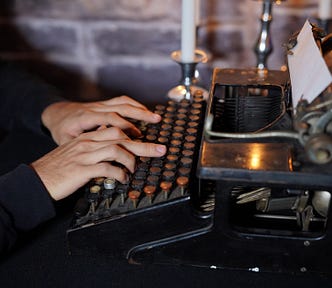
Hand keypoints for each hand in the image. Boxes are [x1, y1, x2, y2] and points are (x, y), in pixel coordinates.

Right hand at [30, 127, 165, 200]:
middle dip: (144, 144)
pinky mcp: (82, 169)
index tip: (148, 140)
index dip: (134, 135)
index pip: (116, 130)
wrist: (37, 179)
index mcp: (88, 137)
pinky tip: (122, 179)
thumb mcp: (78, 154)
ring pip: (117, 149)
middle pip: (122, 137)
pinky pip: (107, 168)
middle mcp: (88, 142)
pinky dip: (119, 174)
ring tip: (134, 169)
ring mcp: (85, 155)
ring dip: (131, 160)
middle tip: (161, 150)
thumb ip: (95, 151)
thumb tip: (115, 155)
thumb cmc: (59, 169)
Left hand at [41, 95, 161, 144]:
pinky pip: (121, 101)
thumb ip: (83, 144)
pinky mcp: (104, 104)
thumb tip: (104, 148)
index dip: (124, 126)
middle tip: (156, 120)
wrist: (56, 114)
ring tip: (155, 116)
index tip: (136, 136)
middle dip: (140, 114)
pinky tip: (144, 111)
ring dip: (140, 109)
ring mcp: (100, 105)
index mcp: (86, 117)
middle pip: (121, 107)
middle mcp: (95, 108)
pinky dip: (134, 105)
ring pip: (123, 103)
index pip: (109, 119)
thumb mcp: (66, 141)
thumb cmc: (61, 130)